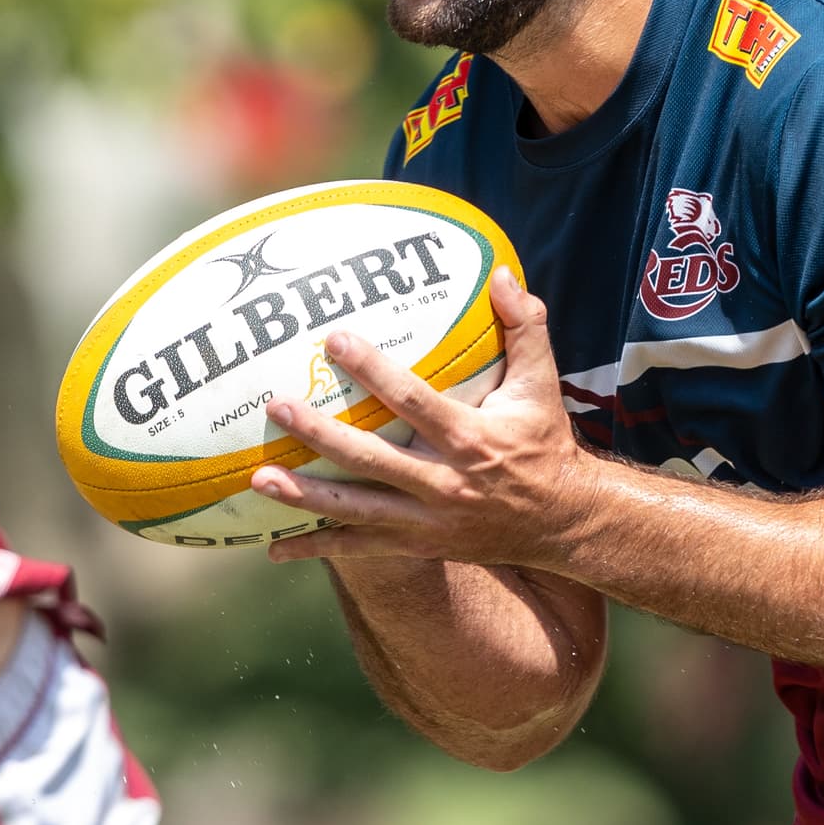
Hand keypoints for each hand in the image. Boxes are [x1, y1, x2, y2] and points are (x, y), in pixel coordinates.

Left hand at [258, 273, 589, 567]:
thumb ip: (524, 327)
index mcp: (472, 439)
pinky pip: (359, 550)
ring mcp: (428, 521)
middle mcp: (445, 484)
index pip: (414, 402)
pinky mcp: (418, 546)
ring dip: (306, 496)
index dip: (373, 372)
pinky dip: (316, 550)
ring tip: (259, 478)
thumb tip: (503, 273)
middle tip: (276, 408)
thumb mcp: (542, 385)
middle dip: (321, 434)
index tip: (334, 341)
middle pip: (372, 459)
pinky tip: (272, 550)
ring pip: (357, 511)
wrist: (564, 523)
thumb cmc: (545, 445)